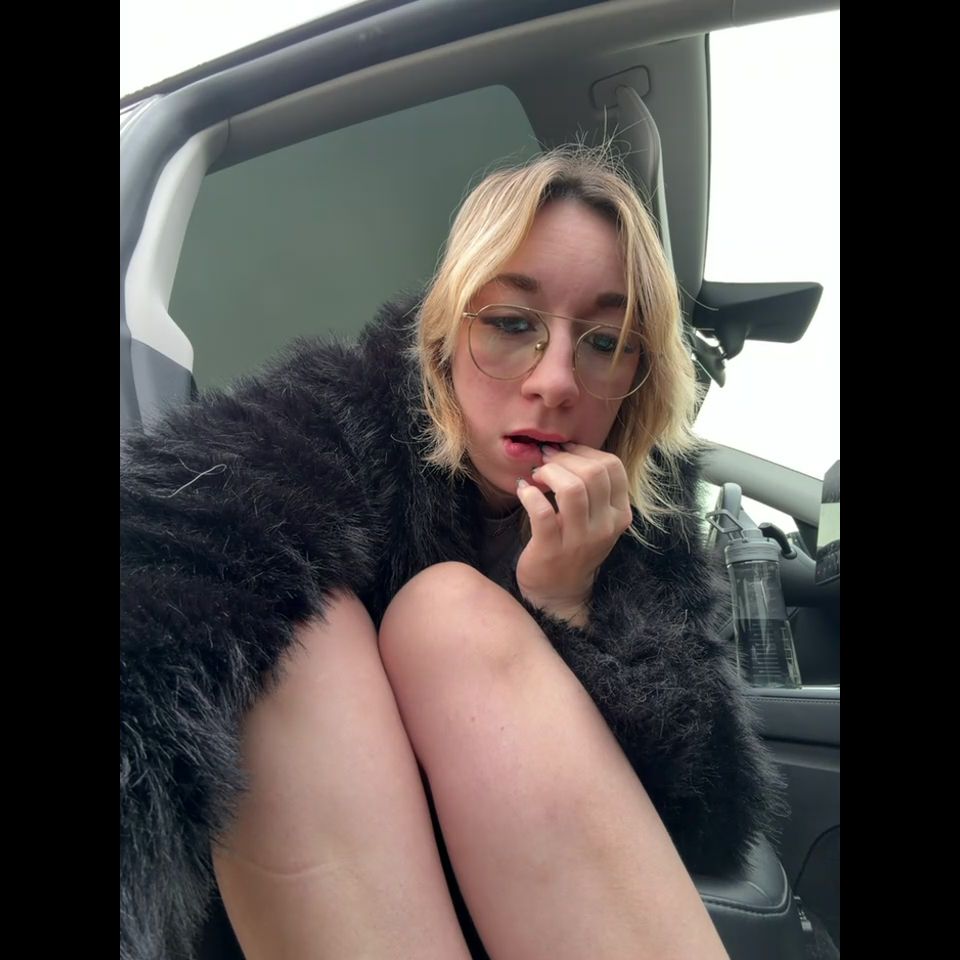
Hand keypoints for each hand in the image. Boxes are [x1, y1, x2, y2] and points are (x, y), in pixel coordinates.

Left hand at [514, 443, 632, 626]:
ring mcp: (580, 540)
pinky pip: (542, 511)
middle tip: (546, 460)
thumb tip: (564, 449)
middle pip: (593, 473)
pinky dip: (529, 494)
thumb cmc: (573, 546)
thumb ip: (590, 487)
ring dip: (550, 472)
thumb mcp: (595, 518)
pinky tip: (523, 490)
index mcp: (619, 514)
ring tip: (537, 474)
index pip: (613, 467)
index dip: (585, 451)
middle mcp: (605, 526)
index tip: (564, 451)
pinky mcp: (551, 549)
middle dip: (564, 458)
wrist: (558, 592)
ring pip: (573, 488)